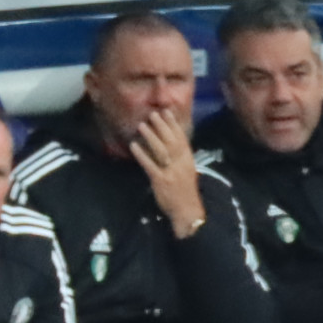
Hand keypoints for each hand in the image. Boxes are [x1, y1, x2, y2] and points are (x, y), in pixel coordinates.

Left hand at [128, 109, 203, 238]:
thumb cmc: (185, 191)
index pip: (182, 138)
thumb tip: (169, 143)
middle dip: (162, 126)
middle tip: (152, 114)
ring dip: (151, 137)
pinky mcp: (161, 180)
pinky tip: (133, 146)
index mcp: (188, 160)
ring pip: (161, 150)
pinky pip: (150, 165)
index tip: (166, 112)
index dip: (174, 124)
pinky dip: (141, 155)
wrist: (187, 211)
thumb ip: (179, 158)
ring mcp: (171, 171)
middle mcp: (181, 163)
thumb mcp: (187, 172)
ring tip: (141, 126)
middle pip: (171, 141)